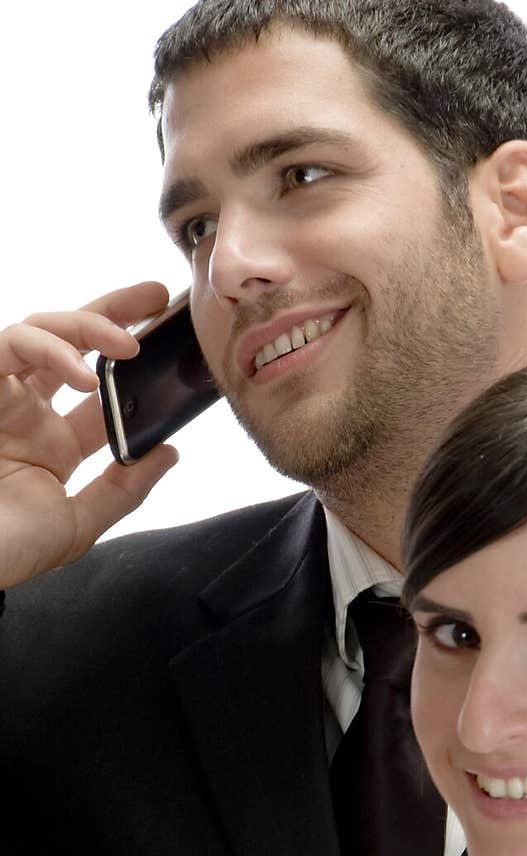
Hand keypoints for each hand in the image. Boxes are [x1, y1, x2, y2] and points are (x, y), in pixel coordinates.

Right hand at [0, 282, 179, 589]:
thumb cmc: (7, 550)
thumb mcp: (77, 525)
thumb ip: (123, 490)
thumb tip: (168, 451)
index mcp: (53, 444)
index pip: (102, 392)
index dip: (137, 368)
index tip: (172, 344)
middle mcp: (26, 413)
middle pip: (71, 344)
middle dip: (113, 312)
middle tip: (157, 297)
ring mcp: (0, 397)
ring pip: (40, 331)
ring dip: (87, 325)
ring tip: (129, 344)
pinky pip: (10, 345)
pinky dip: (50, 349)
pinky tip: (84, 375)